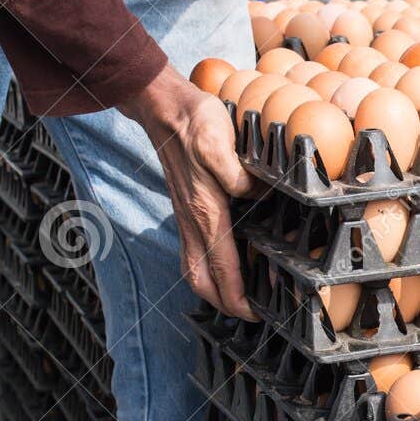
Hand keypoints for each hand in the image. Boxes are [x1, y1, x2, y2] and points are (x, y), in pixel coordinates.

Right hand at [121, 63, 257, 320]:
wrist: (163, 106)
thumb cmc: (194, 121)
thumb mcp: (219, 140)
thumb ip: (236, 172)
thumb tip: (255, 194)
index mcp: (206, 212)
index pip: (223, 267)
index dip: (239, 296)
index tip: (256, 313)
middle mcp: (193, 221)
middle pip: (202, 280)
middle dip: (224, 303)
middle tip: (249, 313)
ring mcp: (186, 217)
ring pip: (194, 268)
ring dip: (214, 290)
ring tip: (237, 298)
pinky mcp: (185, 208)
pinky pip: (193, 250)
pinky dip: (207, 268)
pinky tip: (223, 264)